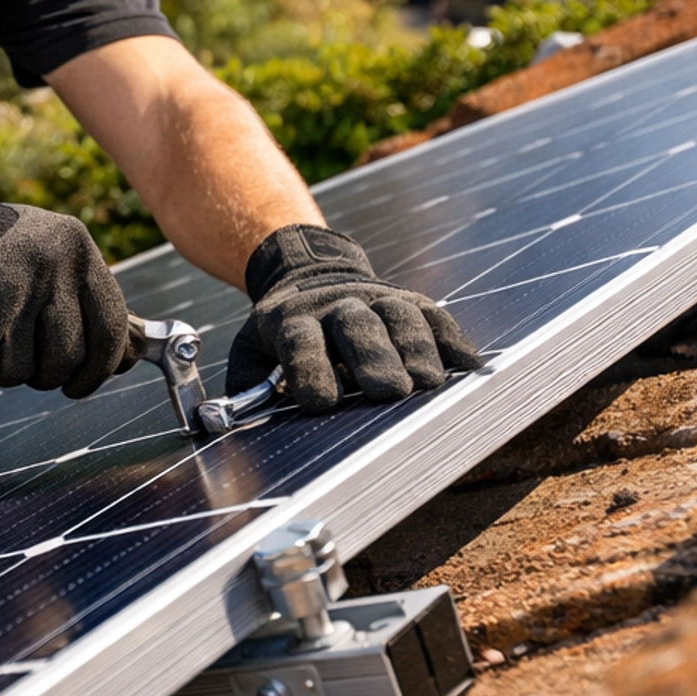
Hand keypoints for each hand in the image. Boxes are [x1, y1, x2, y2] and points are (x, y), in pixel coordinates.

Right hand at [0, 154, 130, 398]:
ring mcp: (10, 292)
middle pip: (66, 360)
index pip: (110, 329)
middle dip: (43, 372)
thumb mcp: (49, 255)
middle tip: (18, 353)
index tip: (81, 381)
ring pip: (21, 372)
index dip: (100, 367)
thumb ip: (83, 302)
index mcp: (77, 250)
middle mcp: (50, 268)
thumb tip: (124, 358)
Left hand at [226, 224, 481, 413]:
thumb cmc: (284, 330)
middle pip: (357, 327)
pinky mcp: (412, 300)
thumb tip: (227, 422)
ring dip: (417, 349)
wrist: (311, 273)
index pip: (300, 341)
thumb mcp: (251, 346)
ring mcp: (379, 299)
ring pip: (400, 317)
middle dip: (373, 359)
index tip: (320, 403)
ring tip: (430, 385)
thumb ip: (243, 382)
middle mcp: (338, 306)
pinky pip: (436, 316)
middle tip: (389, 392)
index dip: (309, 369)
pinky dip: (454, 341)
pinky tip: (469, 367)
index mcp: (293, 319)